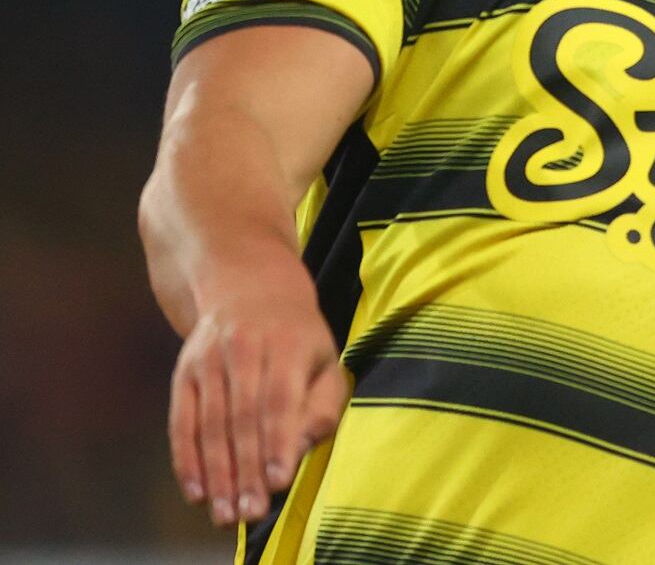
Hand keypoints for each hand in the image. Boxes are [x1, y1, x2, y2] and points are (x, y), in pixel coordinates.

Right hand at [168, 266, 347, 526]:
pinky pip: (181, 421)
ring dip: (216, 475)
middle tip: (249, 514)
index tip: (278, 482)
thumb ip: (323, 404)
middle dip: (245, 471)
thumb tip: (300, 447)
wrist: (248, 287)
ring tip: (224, 515)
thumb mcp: (326, 359)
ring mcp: (208, 360)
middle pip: (242, 418)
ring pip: (211, 425)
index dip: (278, 442)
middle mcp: (244, 349)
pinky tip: (196, 491)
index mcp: (288, 343)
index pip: (280, 399)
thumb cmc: (299, 337)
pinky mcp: (184, 372)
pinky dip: (187, 459)